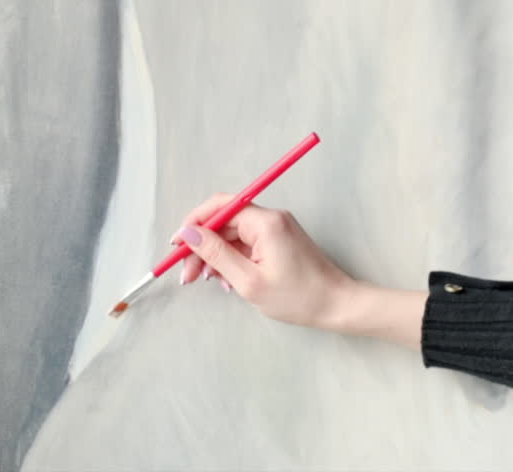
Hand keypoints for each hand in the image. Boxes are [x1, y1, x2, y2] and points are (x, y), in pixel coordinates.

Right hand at [173, 195, 427, 347]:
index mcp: (266, 222)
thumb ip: (216, 254)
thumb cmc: (297, 297)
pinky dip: (233, 260)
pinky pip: (247, 244)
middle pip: (224, 222)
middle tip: (187, 276)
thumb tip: (188, 233)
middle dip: (202, 247)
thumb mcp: (248, 281)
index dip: (194, 223)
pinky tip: (228, 281)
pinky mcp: (279, 241)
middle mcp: (272, 218)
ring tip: (210, 282)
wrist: (337, 305)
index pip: (220, 207)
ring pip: (233, 235)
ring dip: (216, 256)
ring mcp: (277, 228)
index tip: (176, 247)